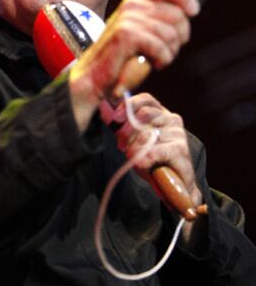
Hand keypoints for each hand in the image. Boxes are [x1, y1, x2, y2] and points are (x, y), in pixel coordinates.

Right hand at [69, 0, 199, 129]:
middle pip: (176, 13)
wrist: (93, 76)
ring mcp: (127, 19)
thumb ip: (159, 19)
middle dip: (180, 36)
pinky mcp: (126, 35)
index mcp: (136, 1)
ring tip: (158, 58)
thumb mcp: (141, 31)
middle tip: (167, 50)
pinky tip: (152, 63)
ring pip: (171, 32)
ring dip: (170, 51)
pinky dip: (161, 58)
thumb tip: (187, 14)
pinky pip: (160, 45)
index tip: (194, 12)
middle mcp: (131, 5)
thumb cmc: (120, 57)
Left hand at [112, 92, 206, 246]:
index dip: (128, 105)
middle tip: (121, 145)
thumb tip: (104, 108)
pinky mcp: (180, 149)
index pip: (146, 99)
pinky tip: (142, 164)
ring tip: (133, 158)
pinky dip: (143, 159)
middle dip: (126, 131)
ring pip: (146, 134)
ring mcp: (178, 133)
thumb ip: (121, 125)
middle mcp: (172, 119)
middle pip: (143, 114)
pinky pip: (153, 150)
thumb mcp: (133, 141)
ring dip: (134, 149)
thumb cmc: (153, 161)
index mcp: (162, 113)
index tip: (116, 118)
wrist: (175, 186)